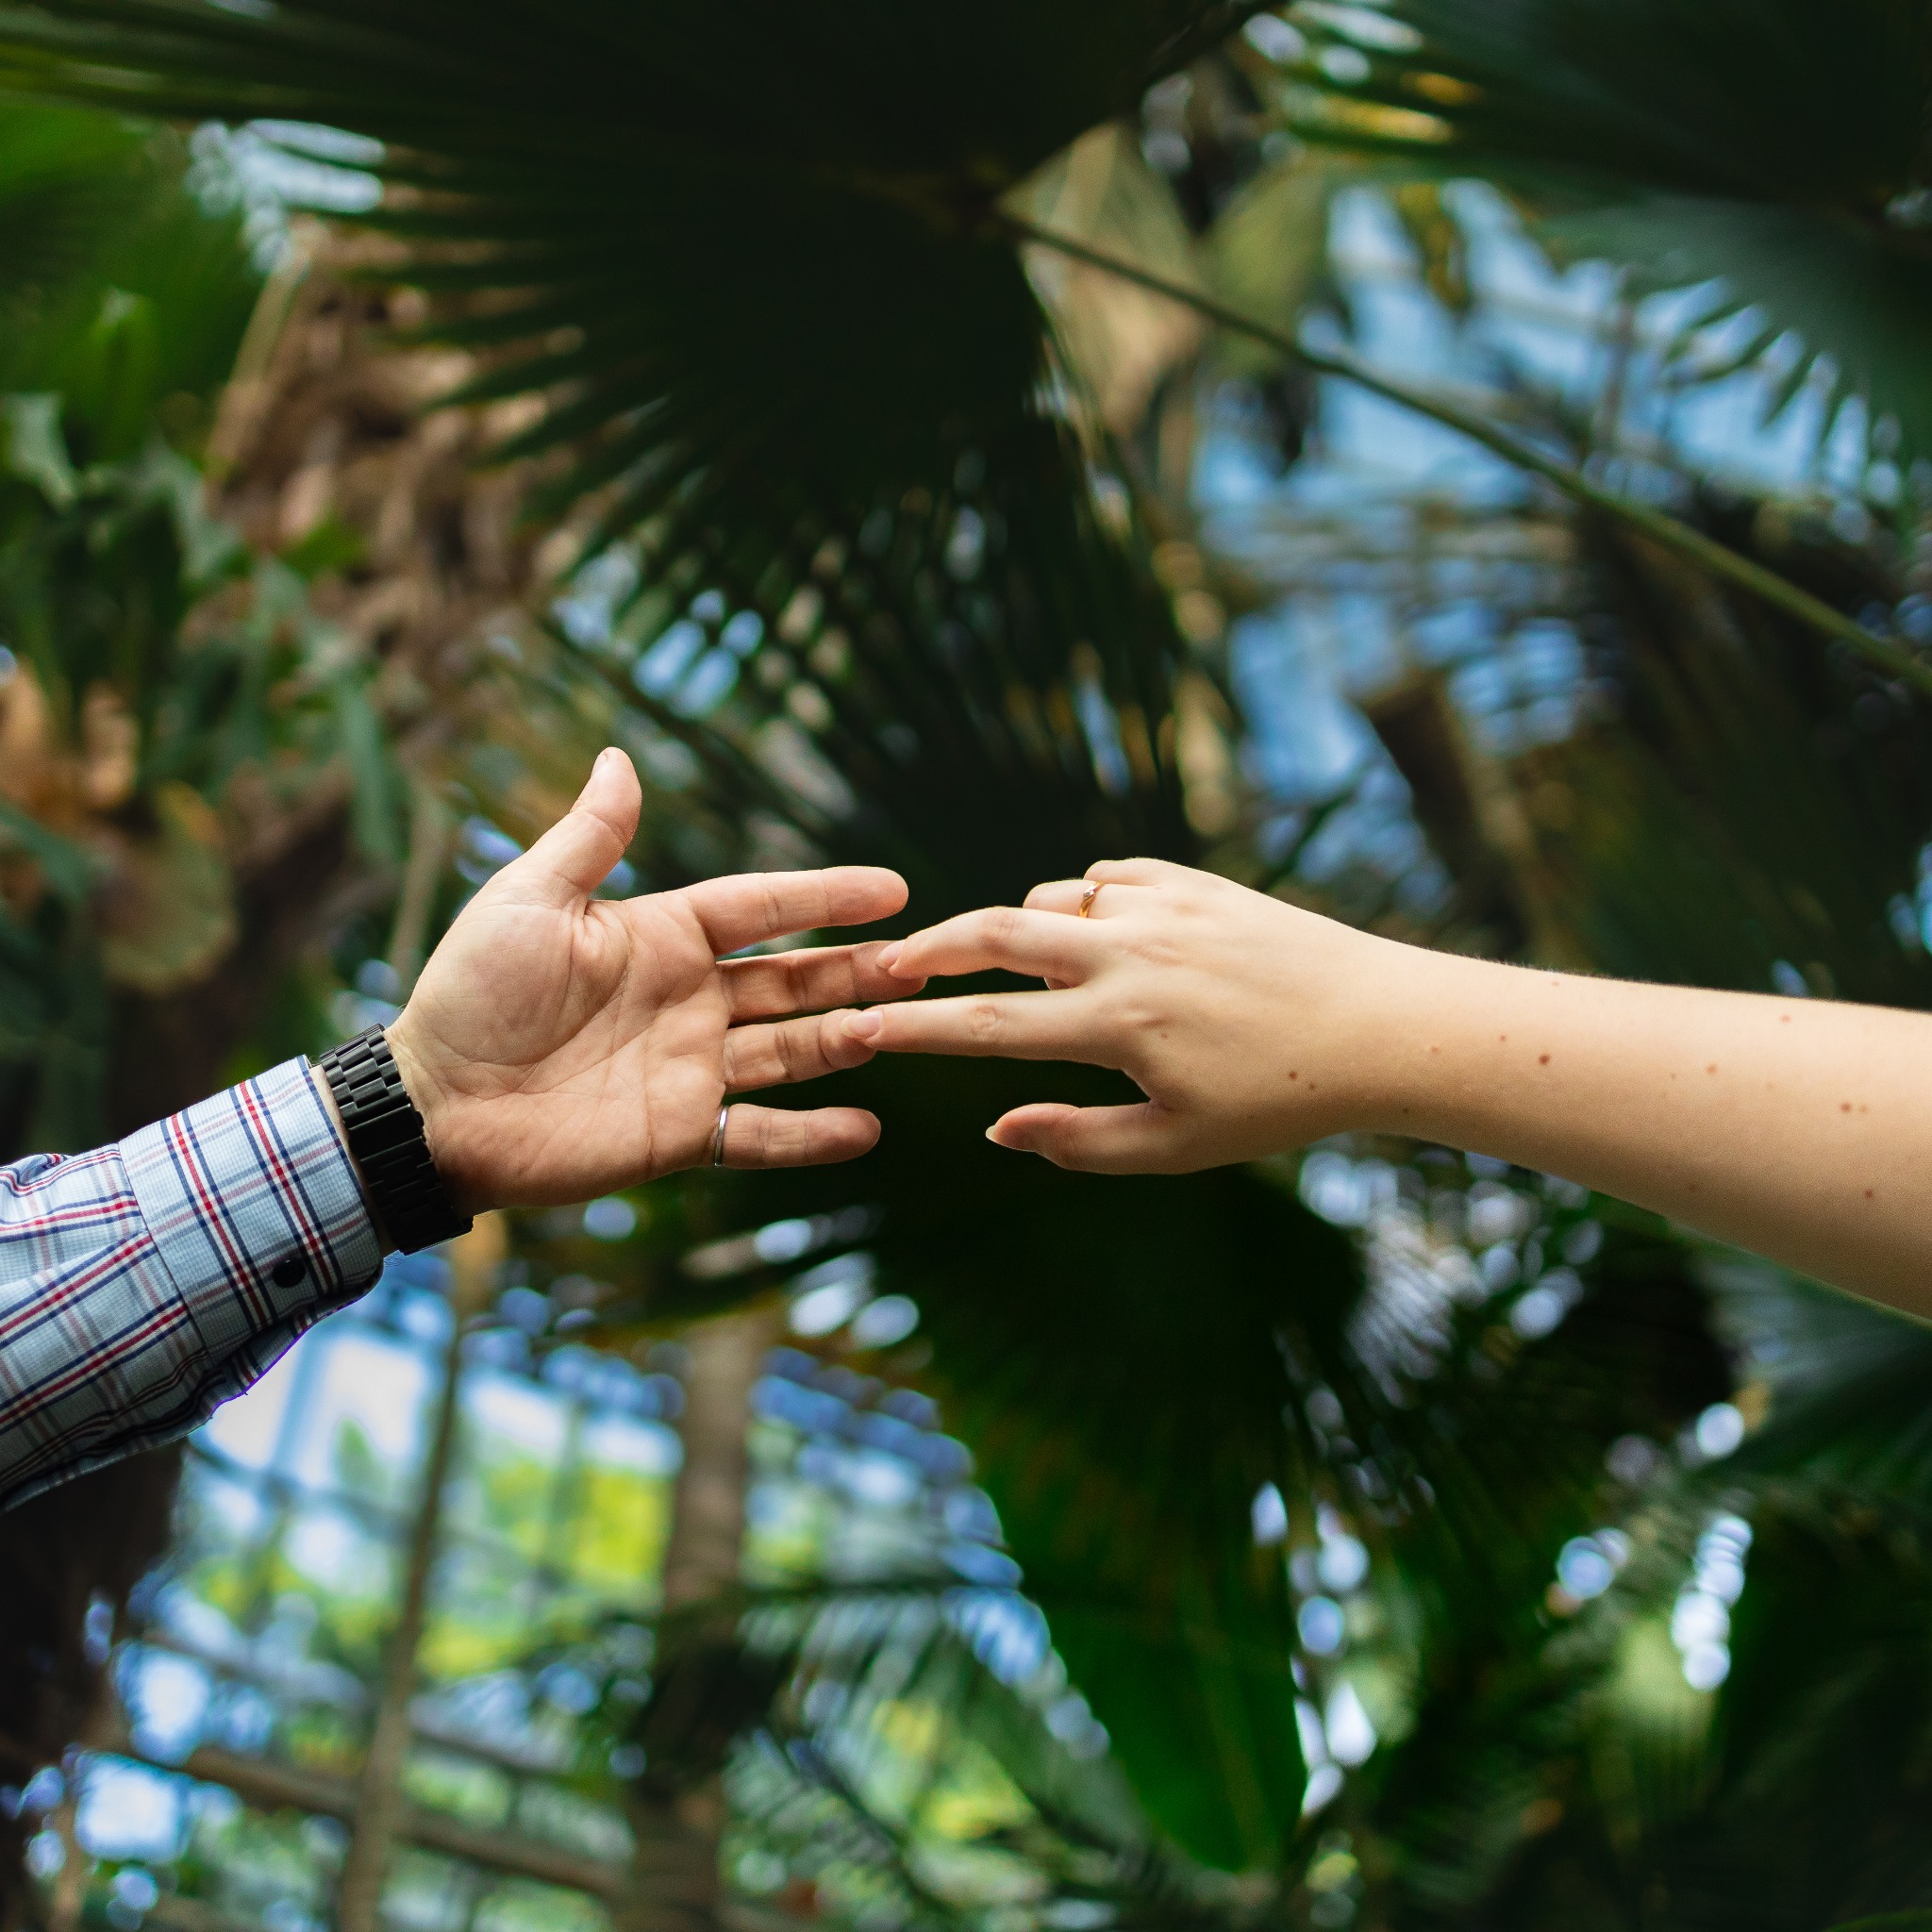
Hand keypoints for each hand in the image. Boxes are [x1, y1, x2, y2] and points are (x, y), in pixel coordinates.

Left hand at [382, 748, 920, 1211]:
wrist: (432, 1107)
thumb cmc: (469, 994)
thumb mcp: (526, 901)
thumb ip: (589, 838)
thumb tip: (619, 757)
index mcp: (660, 937)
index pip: (761, 909)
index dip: (824, 897)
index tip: (892, 887)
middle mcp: (689, 1000)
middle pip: (794, 981)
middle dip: (856, 971)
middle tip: (921, 962)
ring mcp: (690, 1068)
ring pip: (790, 1051)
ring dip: (844, 1041)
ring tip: (898, 1030)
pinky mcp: (679, 1133)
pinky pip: (758, 1134)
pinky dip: (811, 1136)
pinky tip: (866, 1128)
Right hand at [843, 858, 1399, 1172]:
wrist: (1381, 1027)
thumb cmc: (1278, 1102)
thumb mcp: (1177, 1147)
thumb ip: (1078, 1142)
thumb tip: (997, 1127)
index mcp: (1119, 1027)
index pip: (986, 1027)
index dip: (913, 1027)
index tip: (860, 1025)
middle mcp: (1129, 954)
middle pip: (995, 933)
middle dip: (930, 949)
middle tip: (891, 967)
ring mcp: (1163, 907)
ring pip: (1052, 899)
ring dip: (1019, 931)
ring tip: (1024, 973)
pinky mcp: (1195, 881)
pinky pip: (1108, 875)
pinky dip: (1084, 900)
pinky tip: (1095, 933)